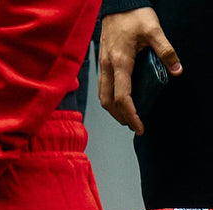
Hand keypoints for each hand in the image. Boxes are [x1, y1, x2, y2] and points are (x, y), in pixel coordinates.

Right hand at [99, 7, 181, 134]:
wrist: (118, 4)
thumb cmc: (134, 16)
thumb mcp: (154, 30)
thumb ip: (166, 51)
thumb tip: (177, 70)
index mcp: (120, 62)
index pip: (122, 97)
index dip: (131, 114)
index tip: (139, 126)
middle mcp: (108, 68)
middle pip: (108, 102)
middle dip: (120, 117)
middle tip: (134, 125)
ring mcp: (102, 66)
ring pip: (102, 97)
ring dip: (113, 111)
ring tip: (126, 116)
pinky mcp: (102, 64)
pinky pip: (102, 88)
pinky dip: (109, 99)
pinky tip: (119, 100)